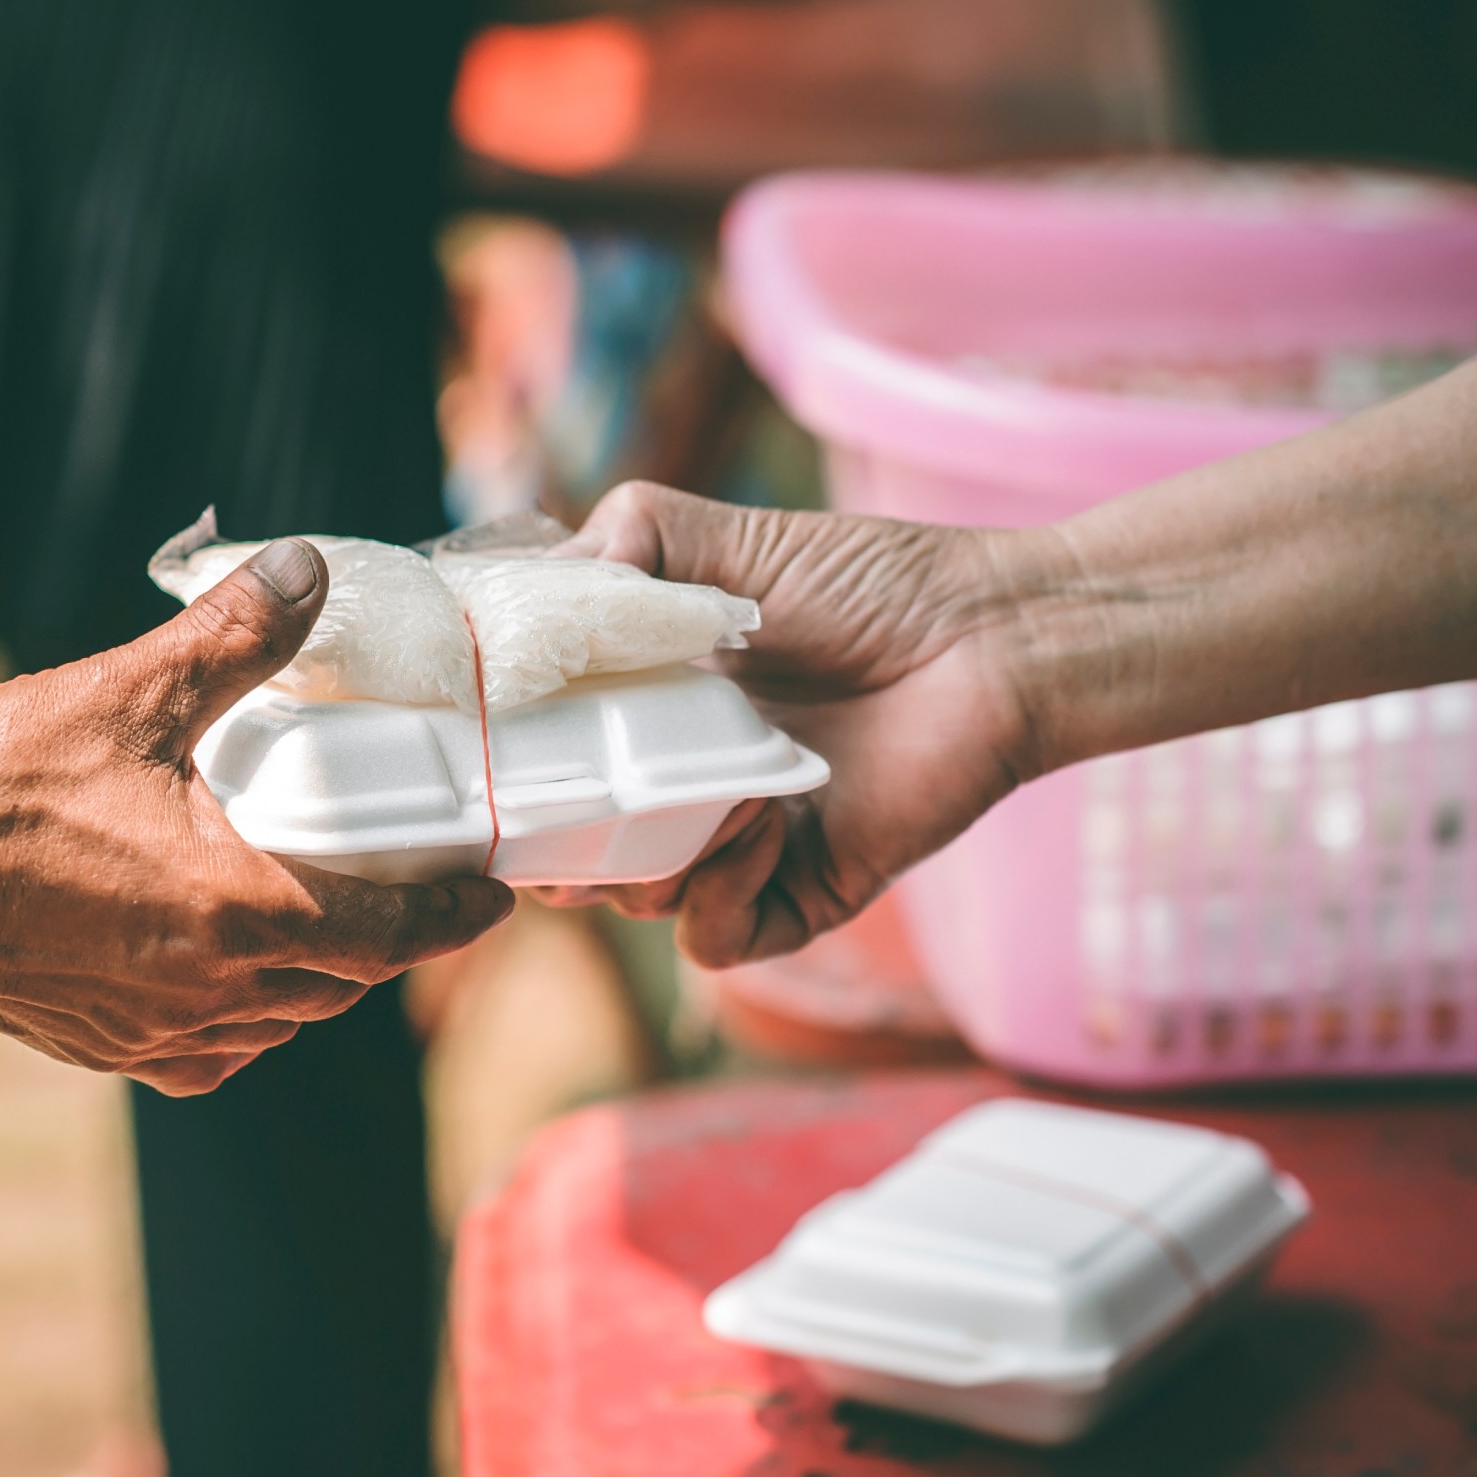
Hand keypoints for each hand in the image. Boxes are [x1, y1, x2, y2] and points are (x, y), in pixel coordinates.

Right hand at [0, 539, 514, 1094]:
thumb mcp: (121, 695)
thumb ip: (232, 637)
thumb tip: (311, 569)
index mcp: (234, 912)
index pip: (392, 935)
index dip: (456, 917)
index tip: (496, 894)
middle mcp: (209, 991)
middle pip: (344, 980)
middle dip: (392, 936)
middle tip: (414, 878)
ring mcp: (155, 1032)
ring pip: (281, 1018)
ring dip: (317, 971)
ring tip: (326, 904)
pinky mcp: (105, 1049)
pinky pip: (212, 1046)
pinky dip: (245, 1008)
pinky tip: (229, 959)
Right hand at [542, 482, 1039, 967]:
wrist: (994, 634)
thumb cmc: (875, 584)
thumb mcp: (730, 540)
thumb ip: (630, 540)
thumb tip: (547, 584)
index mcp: (655, 713)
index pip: (552, 764)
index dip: (512, 767)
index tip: (482, 742)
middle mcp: (688, 788)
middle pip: (575, 851)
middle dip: (549, 836)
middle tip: (550, 789)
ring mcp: (741, 848)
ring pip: (636, 898)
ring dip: (643, 849)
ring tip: (696, 774)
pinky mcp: (801, 895)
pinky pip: (716, 937)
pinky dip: (716, 890)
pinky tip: (756, 817)